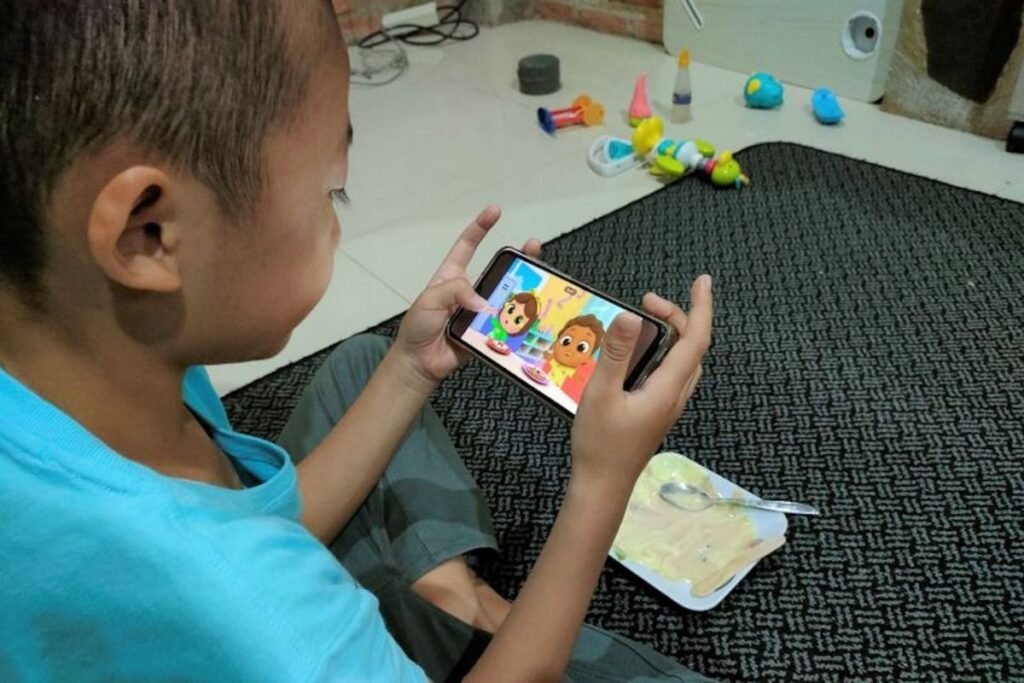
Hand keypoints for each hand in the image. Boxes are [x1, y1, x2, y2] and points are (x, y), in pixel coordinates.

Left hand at [394, 206, 541, 388]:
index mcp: (452, 277)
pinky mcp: (488, 332)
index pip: (467, 246)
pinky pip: (506, 325)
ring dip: (524, 289)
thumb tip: (482, 301)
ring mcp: (481, 311)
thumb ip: (453, 292)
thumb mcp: (429, 300)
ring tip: (542, 280)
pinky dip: (518, 321)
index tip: (495, 211)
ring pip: (507, 296)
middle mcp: (470, 291)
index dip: (480, 227)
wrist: (420, 362)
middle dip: (518, 257)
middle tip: (534, 246)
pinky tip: (532, 315)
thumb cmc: (419, 326)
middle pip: (498, 270)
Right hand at [570, 276, 712, 492]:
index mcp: (667, 388)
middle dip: (679, 316)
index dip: (701, 307)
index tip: (702, 281)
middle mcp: (675, 395)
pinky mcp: (657, 412)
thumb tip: (630, 316)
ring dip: (673, 334)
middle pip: (693, 347)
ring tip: (646, 317)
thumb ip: (615, 355)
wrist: (602, 487)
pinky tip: (640, 352)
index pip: (695, 339)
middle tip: (646, 300)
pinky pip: (671, 373)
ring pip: (684, 361)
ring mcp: (668, 406)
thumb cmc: (600, 444)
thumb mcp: (601, 394)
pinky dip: (664, 351)